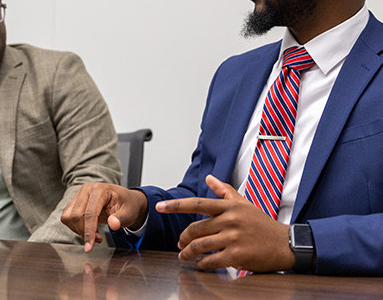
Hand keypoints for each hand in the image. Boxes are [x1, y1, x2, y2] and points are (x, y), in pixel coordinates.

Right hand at [61, 183, 148, 251]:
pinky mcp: (75, 201)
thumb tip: (113, 224)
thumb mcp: (129, 213)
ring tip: (95, 233)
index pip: (90, 213)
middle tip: (99, 238)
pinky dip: (76, 227)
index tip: (89, 248)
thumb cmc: (127, 205)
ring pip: (68, 217)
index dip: (88, 232)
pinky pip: (67, 218)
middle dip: (84, 232)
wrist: (125, 201)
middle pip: (75, 216)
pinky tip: (90, 229)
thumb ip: (121, 218)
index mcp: (100, 189)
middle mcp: (87, 189)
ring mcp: (79, 194)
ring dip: (79, 230)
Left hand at [155, 174, 294, 271]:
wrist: (284, 243)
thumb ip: (224, 190)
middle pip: (195, 228)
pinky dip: (202, 264)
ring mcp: (233, 238)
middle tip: (180, 243)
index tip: (160, 206)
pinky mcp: (237, 256)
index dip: (176, 205)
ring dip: (188, 253)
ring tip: (185, 256)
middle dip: (183, 238)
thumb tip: (209, 179)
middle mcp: (229, 220)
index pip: (197, 204)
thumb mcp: (244, 203)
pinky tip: (200, 265)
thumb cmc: (261, 223)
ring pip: (200, 245)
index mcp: (229, 206)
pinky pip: (211, 261)